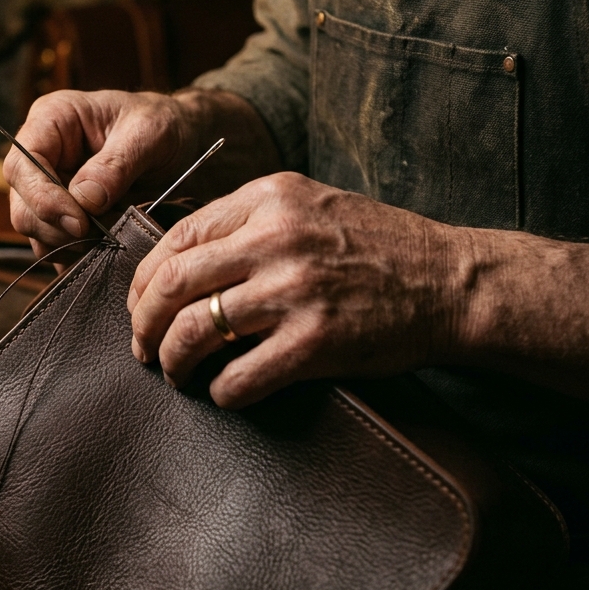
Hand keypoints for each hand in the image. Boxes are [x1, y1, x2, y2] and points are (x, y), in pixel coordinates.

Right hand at [5, 90, 191, 256]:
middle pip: (22, 205)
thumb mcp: (150, 134)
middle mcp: (42, 155)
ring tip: (110, 237)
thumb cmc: (164, 125)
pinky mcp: (63, 216)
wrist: (184, 144)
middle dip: (58, 229)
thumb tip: (85, 200)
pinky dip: (78, 254)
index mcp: (52, 120)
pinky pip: (55, 246)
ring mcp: (49, 188)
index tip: (80, 223)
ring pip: (36, 231)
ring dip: (70, 245)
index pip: (22, 166)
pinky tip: (106, 247)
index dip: (43, 199)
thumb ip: (116, 164)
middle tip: (102, 236)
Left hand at [128, 172, 464, 407]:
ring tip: (174, 372)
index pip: (177, 236)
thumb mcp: (310, 205)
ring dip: (173, 360)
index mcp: (269, 198)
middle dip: (144, 322)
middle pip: (173, 282)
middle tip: (142, 347)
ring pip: (196, 330)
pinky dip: (221, 391)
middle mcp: (276, 238)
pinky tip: (222, 391)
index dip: (143, 279)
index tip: (138, 306)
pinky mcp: (316, 341)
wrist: (451, 281)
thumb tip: (180, 260)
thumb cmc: (378, 245)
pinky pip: (240, 376)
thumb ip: (250, 220)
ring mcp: (295, 289)